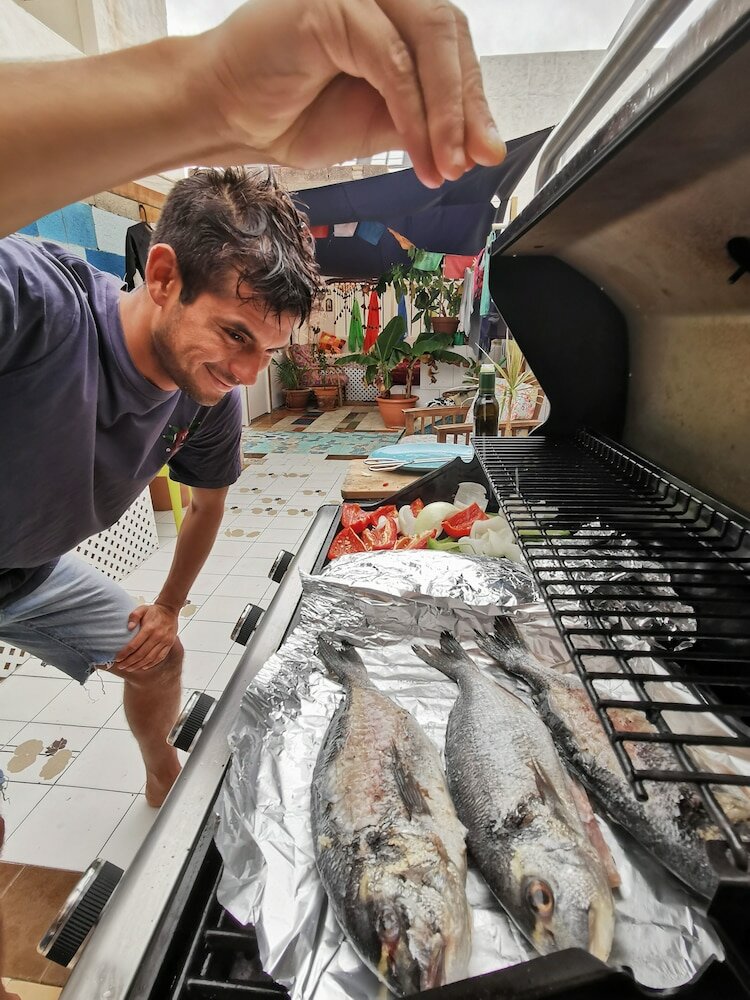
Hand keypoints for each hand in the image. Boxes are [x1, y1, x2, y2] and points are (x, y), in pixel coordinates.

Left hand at [113, 603, 179, 671]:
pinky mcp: (169, 644)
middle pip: (141, 654)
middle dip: (129, 662)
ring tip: (129, 668)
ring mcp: (164, 641)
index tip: (117, 658)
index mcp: (149, 628)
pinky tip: (143, 667)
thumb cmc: (153, 611)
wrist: (170, 610)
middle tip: (121, 666)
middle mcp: (157, 636)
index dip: (125, 653)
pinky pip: (160, 657)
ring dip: (138, 665)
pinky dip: (151, 664)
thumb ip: (134, 616)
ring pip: (150, 658)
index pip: (134, 645)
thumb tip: (129, 627)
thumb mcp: (142, 609)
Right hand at [202, 0, 504, 187]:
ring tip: (449, 164)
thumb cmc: (294, 112)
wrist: (228, 117)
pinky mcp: (332, 3)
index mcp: (393, 10)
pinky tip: (420, 153)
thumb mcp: (380, 121)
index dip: (473, 100)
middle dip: (466, 107)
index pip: (451, 43)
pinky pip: (392, 61)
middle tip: (472, 163)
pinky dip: (414, 112)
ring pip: (430, 39)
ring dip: (447, 112)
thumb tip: (483, 144)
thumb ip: (427, 119)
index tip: (485, 153)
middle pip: (450, 33)